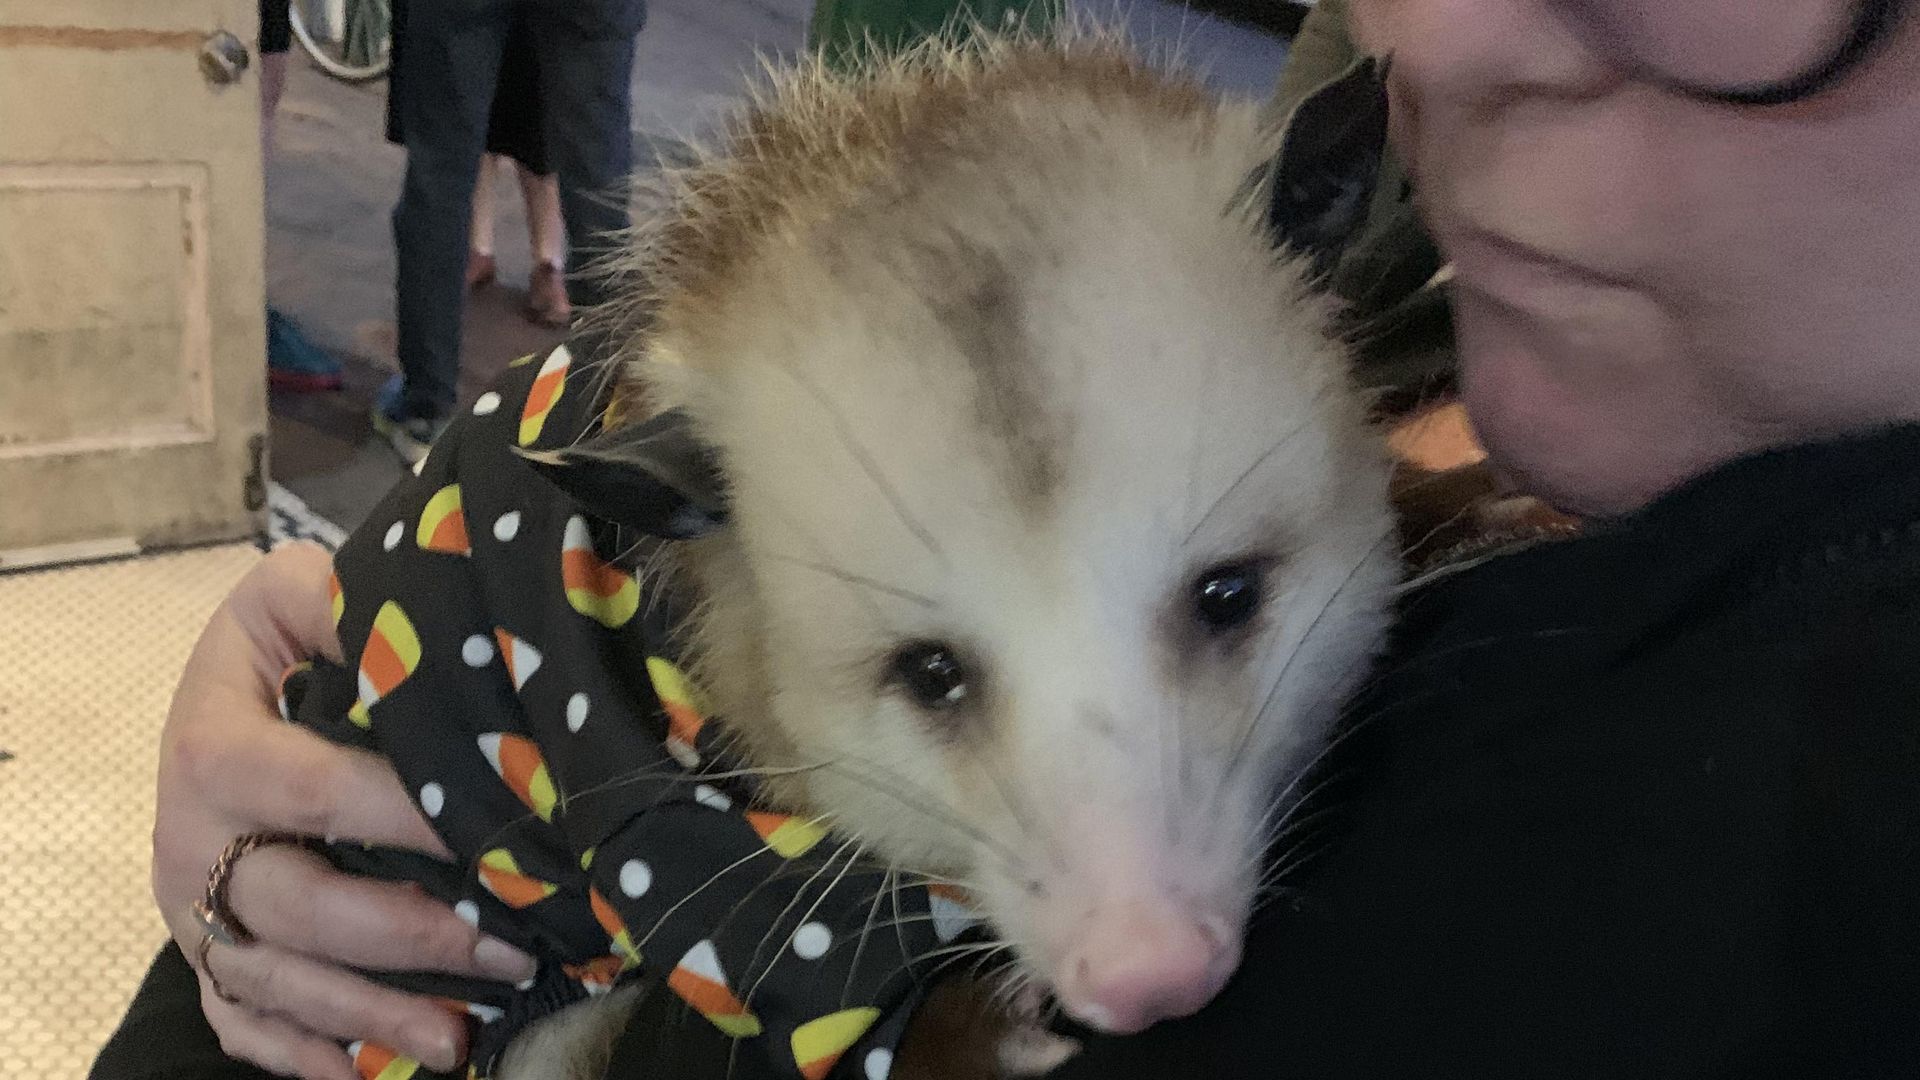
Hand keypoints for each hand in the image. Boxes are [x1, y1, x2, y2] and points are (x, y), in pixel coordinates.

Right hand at [152, 543, 536, 1078]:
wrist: (213, 690)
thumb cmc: (274, 644)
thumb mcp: (292, 595)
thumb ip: (343, 604)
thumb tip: (415, 632)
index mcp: (212, 748)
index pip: (316, 791)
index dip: (405, 819)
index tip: (500, 839)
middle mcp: (190, 839)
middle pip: (296, 907)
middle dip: (407, 938)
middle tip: (506, 954)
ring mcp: (192, 908)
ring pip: (274, 980)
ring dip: (368, 1014)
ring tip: (457, 1038)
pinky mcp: (205, 951)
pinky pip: (241, 1022)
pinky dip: (301, 1054)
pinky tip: (366, 1071)